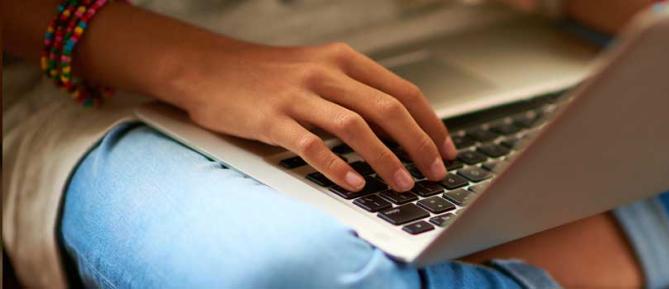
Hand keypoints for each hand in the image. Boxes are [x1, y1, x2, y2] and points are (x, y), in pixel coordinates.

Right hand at [162, 42, 457, 191]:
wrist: (207, 67)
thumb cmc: (267, 75)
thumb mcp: (319, 70)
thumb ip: (356, 92)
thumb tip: (401, 128)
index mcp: (344, 60)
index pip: (404, 91)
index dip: (431, 123)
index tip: (445, 149)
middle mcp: (326, 74)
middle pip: (388, 110)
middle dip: (419, 145)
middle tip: (434, 172)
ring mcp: (299, 95)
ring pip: (356, 128)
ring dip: (387, 160)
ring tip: (403, 184)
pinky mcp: (272, 118)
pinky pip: (312, 146)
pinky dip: (337, 167)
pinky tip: (355, 184)